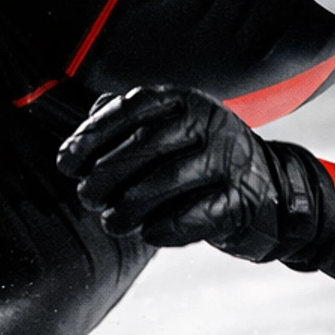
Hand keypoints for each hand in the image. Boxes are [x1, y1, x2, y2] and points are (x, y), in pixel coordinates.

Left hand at [57, 84, 331, 262]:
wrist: (268, 191)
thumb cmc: (198, 163)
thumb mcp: (166, 133)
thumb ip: (121, 128)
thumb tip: (74, 147)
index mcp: (185, 100)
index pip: (131, 108)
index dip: (92, 135)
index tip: (66, 162)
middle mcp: (211, 122)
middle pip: (145, 145)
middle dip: (106, 174)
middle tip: (88, 196)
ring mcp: (230, 159)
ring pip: (168, 180)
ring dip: (130, 206)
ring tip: (111, 221)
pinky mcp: (243, 199)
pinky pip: (197, 214)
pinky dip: (165, 227)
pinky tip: (148, 233)